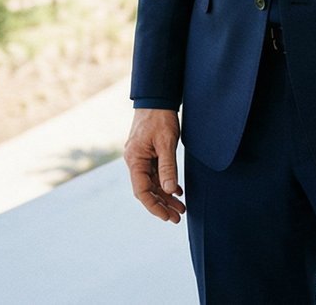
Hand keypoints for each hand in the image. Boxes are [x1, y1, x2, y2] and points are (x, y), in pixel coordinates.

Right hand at [125, 108, 184, 222]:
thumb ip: (167, 168)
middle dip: (162, 205)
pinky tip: (177, 190)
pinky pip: (155, 174)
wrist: (157, 98)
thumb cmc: (160, 117)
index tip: (168, 217)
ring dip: (165, 196)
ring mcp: (140, 157)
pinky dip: (165, 183)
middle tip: (178, 217)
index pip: (142, 191)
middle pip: (147, 190)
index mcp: (135, 160)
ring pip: (152, 183)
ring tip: (181, 208)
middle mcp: (134, 161)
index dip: (154, 206)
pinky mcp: (147, 153)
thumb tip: (169, 191)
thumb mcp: (166, 143)